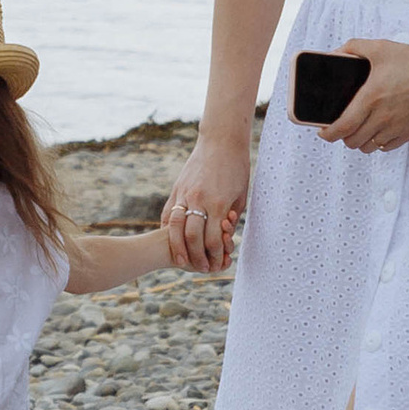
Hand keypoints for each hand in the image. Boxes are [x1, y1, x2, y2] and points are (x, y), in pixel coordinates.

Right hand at [161, 134, 247, 274]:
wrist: (221, 141)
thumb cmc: (236, 169)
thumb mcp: (240, 195)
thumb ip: (230, 218)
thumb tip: (222, 237)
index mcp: (218, 203)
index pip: (212, 238)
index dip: (214, 255)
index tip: (217, 263)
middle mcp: (198, 199)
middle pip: (191, 236)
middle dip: (195, 256)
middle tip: (200, 268)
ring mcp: (184, 193)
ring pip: (174, 226)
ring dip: (177, 247)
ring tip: (181, 260)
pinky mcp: (177, 189)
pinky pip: (168, 213)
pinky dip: (167, 230)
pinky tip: (171, 240)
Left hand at [329, 44, 408, 152]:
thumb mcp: (379, 48)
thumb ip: (353, 48)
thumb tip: (335, 53)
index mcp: (370, 98)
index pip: (342, 126)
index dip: (328, 134)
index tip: (322, 132)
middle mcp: (382, 117)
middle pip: (352, 140)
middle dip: (342, 135)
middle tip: (341, 126)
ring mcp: (396, 127)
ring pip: (368, 147)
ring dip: (359, 140)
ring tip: (359, 128)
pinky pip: (386, 147)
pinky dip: (377, 143)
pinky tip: (377, 131)